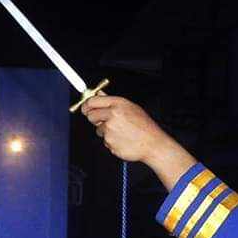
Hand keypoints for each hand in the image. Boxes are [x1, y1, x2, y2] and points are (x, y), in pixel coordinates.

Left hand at [81, 95, 196, 181]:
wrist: (152, 143)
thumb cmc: (144, 126)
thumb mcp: (131, 108)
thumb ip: (113, 102)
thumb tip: (100, 94)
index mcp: (119, 104)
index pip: (93, 101)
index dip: (87, 105)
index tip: (85, 107)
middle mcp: (113, 114)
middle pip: (90, 115)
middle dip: (95, 118)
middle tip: (104, 121)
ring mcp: (110, 129)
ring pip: (97, 129)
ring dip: (105, 131)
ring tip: (120, 131)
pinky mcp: (108, 141)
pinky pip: (104, 140)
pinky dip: (110, 140)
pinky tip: (121, 138)